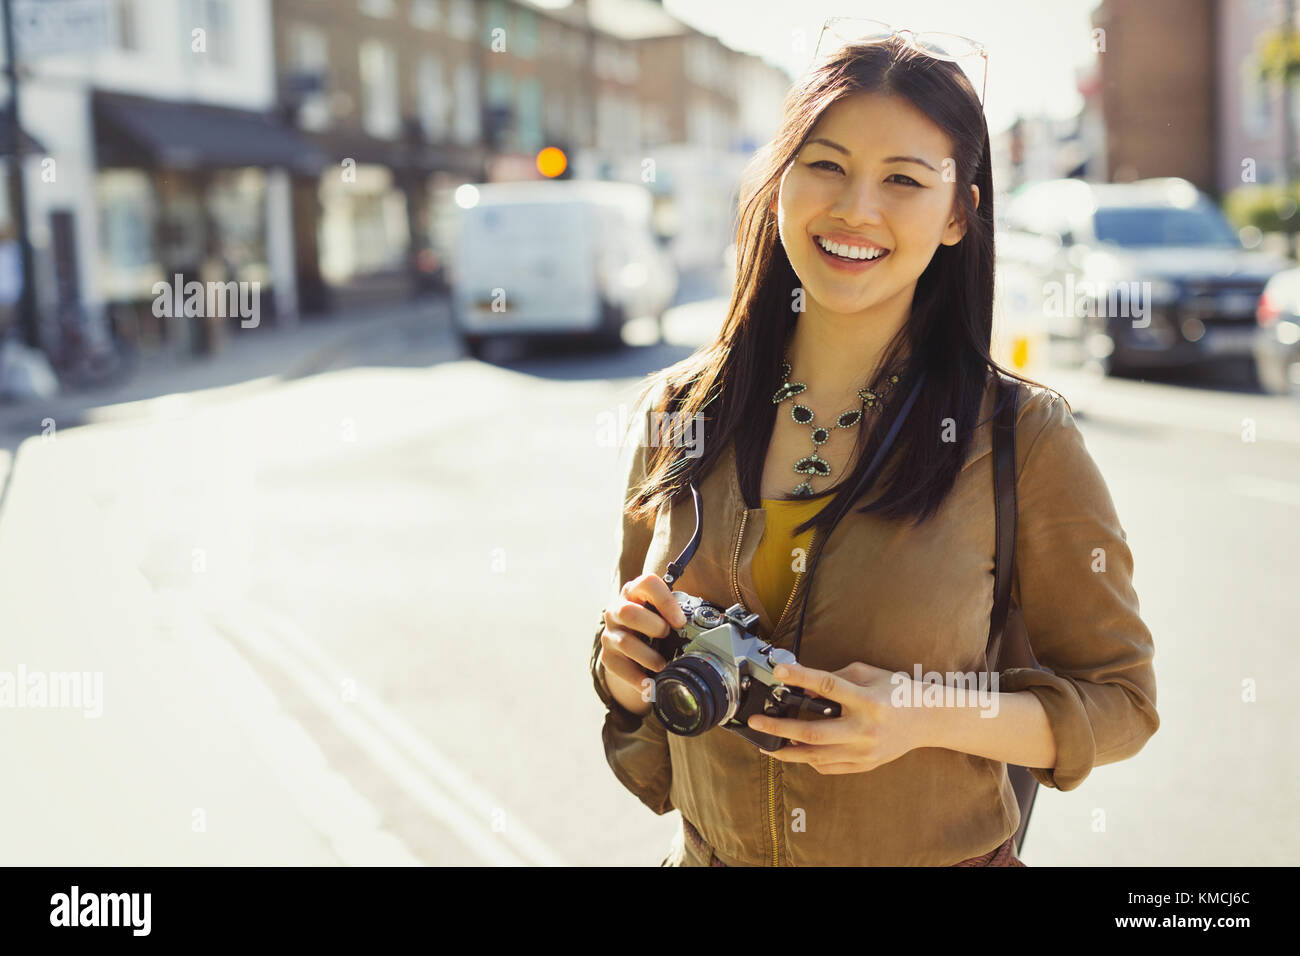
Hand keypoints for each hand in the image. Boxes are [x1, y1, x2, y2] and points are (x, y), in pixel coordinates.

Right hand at [598, 573, 686, 715]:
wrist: (632, 648)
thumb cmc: (654, 627)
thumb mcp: (665, 614)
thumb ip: (681, 615)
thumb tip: (718, 626)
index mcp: (636, 593)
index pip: (647, 583)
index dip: (664, 600)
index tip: (680, 620)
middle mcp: (618, 610)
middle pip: (628, 612)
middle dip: (652, 626)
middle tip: (667, 636)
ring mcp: (611, 633)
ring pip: (624, 642)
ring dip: (647, 656)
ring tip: (662, 665)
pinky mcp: (608, 656)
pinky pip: (619, 668)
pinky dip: (636, 678)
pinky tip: (649, 684)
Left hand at [746, 661, 929, 773]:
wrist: (928, 720)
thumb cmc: (896, 692)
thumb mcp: (868, 675)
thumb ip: (836, 678)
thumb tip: (805, 690)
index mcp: (868, 700)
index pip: (829, 686)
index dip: (802, 678)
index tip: (779, 671)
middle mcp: (866, 728)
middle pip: (814, 733)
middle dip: (780, 728)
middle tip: (757, 723)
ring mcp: (865, 751)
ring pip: (817, 756)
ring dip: (788, 751)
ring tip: (767, 744)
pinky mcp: (865, 765)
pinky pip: (829, 767)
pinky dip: (810, 760)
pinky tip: (797, 752)